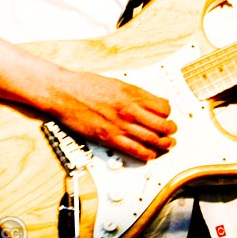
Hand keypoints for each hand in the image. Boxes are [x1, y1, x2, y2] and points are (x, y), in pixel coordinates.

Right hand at [48, 69, 175, 161]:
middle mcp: (130, 109)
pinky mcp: (110, 137)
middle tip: (171, 132)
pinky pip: (135, 150)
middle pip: (162, 125)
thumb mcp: (115, 82)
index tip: (167, 115)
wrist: (64, 93)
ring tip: (166, 145)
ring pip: (153, 140)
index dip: (168, 113)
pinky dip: (146, 154)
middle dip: (171, 131)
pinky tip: (149, 155)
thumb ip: (134, 92)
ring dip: (163, 144)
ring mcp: (121, 124)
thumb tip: (148, 99)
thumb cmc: (84, 85)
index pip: (163, 107)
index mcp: (132, 93)